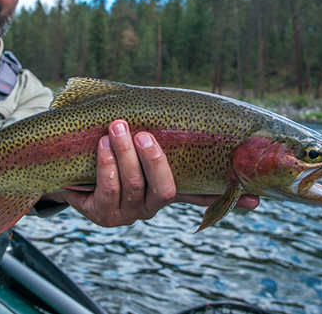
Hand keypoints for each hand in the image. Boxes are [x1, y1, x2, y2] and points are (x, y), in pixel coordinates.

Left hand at [58, 120, 258, 226]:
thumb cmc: (108, 148)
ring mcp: (126, 212)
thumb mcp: (133, 140)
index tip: (256, 199)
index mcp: (166, 190)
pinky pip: (108, 190)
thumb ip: (159, 130)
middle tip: (143, 133)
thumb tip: (193, 107)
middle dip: (153, 159)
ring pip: (133, 186)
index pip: (203, 196)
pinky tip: (102, 144)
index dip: (231, 200)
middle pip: (164, 189)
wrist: (65, 167)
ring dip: (125, 154)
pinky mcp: (100, 214)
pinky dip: (107, 164)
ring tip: (116, 128)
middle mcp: (151, 205)